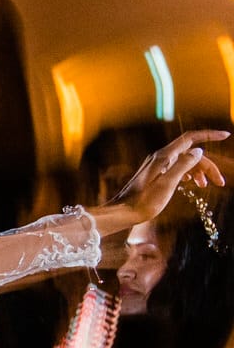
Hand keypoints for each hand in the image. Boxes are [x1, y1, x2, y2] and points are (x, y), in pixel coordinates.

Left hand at [89, 129, 227, 238]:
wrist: (123, 212)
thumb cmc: (144, 202)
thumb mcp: (167, 184)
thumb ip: (183, 165)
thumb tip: (198, 151)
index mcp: (164, 156)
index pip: (191, 138)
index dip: (209, 135)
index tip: (225, 136)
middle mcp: (161, 157)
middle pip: (191, 153)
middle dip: (207, 165)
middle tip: (219, 183)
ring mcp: (157, 165)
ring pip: (185, 161)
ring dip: (199, 171)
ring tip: (206, 186)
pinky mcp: (155, 174)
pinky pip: (177, 168)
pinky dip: (188, 174)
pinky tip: (191, 183)